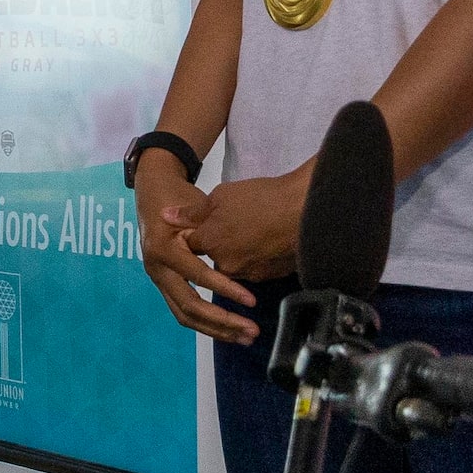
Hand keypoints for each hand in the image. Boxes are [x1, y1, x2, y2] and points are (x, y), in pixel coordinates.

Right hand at [136, 162, 257, 343]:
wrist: (153, 195)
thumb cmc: (178, 198)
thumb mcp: (195, 207)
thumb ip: (209, 229)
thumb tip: (238, 248)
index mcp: (164, 249)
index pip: (197, 276)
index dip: (225, 289)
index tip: (252, 301)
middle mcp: (157, 269)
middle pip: (189, 306)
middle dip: (222, 321)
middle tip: (252, 331)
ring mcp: (159, 280)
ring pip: (185, 315)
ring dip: (216, 330)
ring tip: (245, 338)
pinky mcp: (166, 286)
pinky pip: (183, 311)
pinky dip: (207, 324)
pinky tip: (229, 331)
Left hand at [181, 164, 311, 288]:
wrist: (306, 210)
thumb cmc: (262, 199)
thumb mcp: (221, 195)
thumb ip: (192, 211)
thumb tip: (166, 216)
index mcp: (209, 243)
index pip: (191, 246)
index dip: (197, 233)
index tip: (205, 225)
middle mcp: (226, 264)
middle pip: (214, 260)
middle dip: (219, 247)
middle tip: (236, 225)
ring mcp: (250, 273)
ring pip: (236, 266)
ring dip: (240, 254)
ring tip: (256, 230)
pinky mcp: (272, 277)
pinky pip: (258, 269)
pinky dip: (259, 258)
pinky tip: (269, 241)